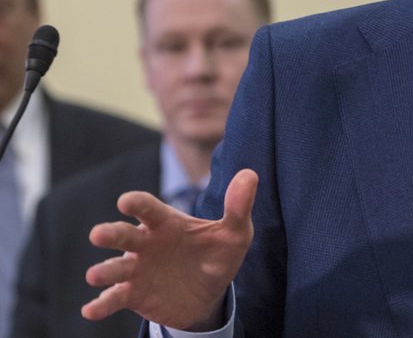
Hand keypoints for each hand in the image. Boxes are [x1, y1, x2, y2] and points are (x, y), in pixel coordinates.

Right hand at [81, 168, 257, 329]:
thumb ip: (239, 207)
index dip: (137, 203)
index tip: (126, 201)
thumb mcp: (234, 234)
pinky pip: (114, 298)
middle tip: (98, 235)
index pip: (149, 208)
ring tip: (94, 275)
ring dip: (103, 270)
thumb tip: (250, 174)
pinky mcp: (133, 294)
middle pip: (124, 234)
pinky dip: (101, 304)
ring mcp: (137, 268)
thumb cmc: (217, 255)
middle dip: (110, 233)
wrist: (209, 294)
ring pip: (115, 267)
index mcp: (167, 222)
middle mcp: (146, 242)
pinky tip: (91, 310)